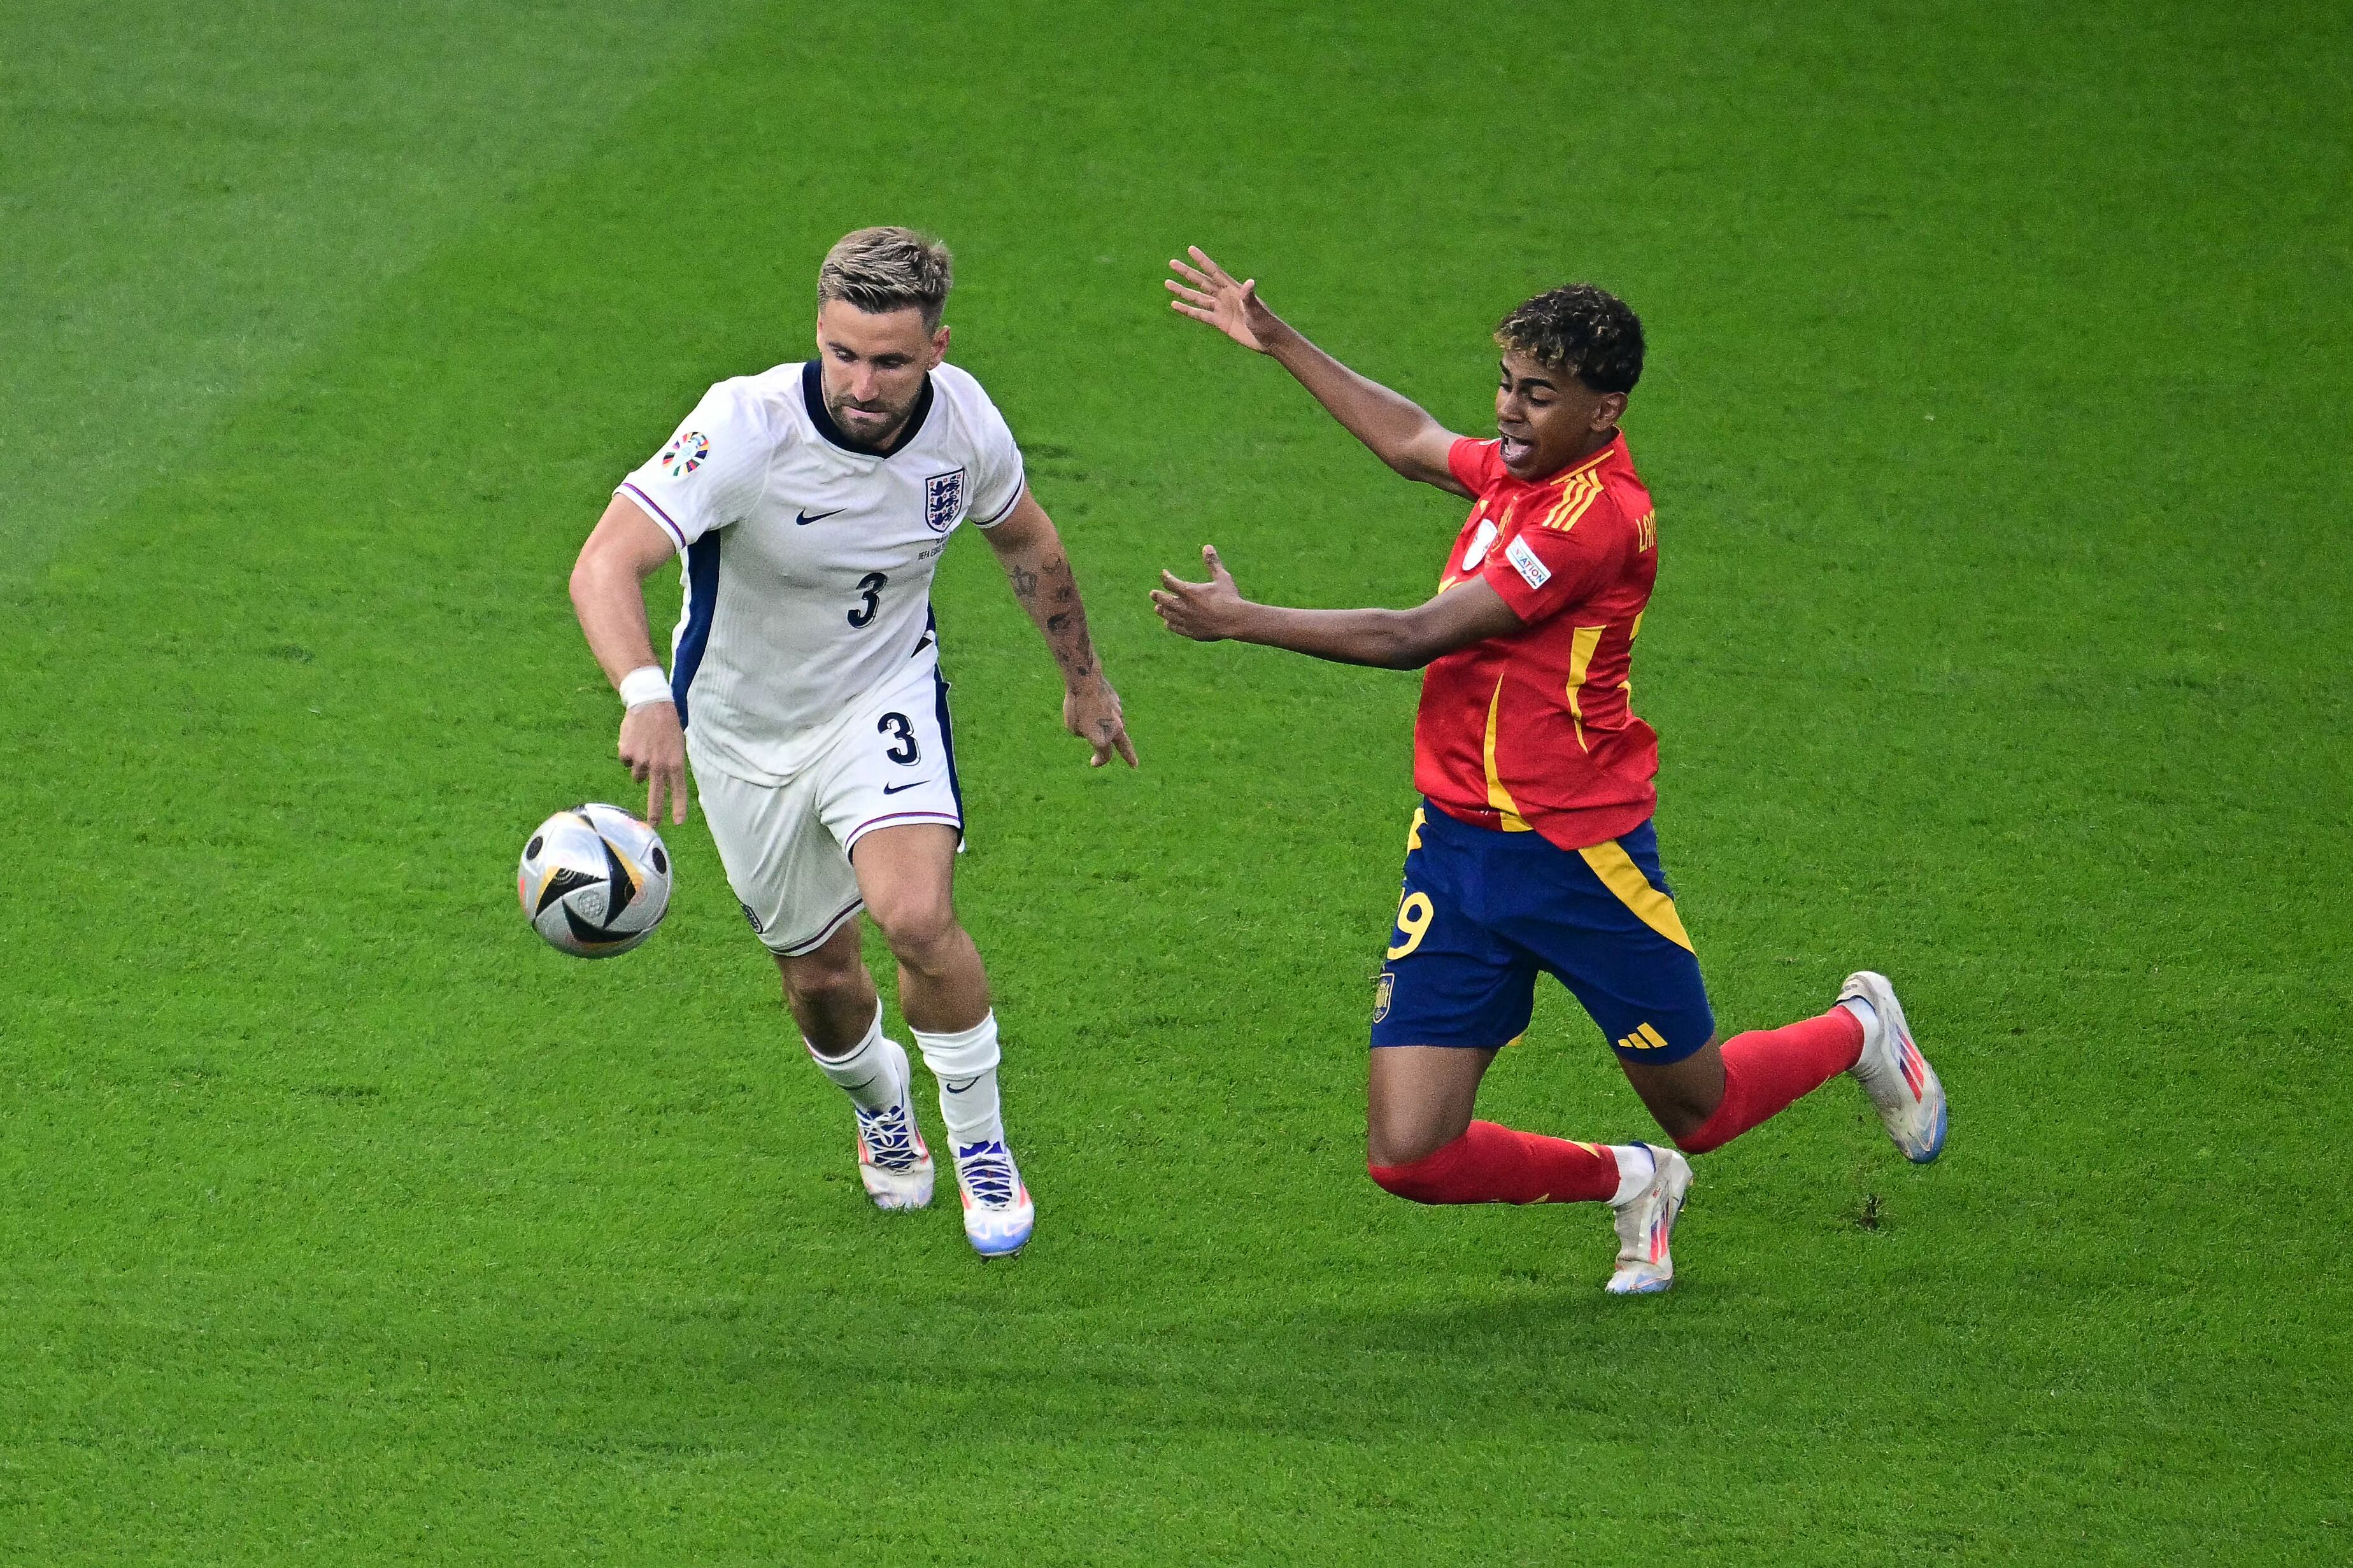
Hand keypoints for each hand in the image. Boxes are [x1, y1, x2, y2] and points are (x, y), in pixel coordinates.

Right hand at [618, 700, 687, 824]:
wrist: (649, 703)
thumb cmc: (667, 724)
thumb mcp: (677, 744)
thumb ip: (670, 764)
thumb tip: (657, 781)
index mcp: (675, 762)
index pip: (679, 790)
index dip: (678, 807)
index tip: (678, 822)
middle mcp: (658, 765)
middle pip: (656, 795)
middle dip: (655, 812)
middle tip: (653, 824)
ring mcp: (641, 760)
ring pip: (637, 775)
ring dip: (639, 767)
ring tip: (645, 748)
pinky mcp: (626, 753)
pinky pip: (626, 761)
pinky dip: (629, 754)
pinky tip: (634, 740)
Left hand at [1063, 673, 1138, 768]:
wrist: (1086, 680)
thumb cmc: (1076, 705)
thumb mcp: (1072, 726)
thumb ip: (1083, 733)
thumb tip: (1092, 727)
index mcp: (1103, 739)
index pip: (1105, 756)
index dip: (1099, 761)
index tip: (1093, 762)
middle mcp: (1115, 728)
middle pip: (1125, 746)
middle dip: (1129, 757)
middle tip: (1134, 764)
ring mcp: (1119, 714)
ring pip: (1115, 724)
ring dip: (1108, 725)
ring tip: (1092, 717)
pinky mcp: (1117, 701)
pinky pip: (1110, 710)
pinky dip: (1104, 710)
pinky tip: (1093, 702)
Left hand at [1152, 545, 1247, 641]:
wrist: (1235, 621)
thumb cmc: (1230, 598)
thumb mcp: (1222, 578)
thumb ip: (1212, 563)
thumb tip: (1207, 546)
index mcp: (1189, 591)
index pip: (1170, 582)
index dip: (1165, 577)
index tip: (1164, 574)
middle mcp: (1184, 606)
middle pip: (1165, 600)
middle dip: (1158, 596)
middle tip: (1152, 594)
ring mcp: (1187, 620)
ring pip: (1169, 615)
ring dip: (1162, 611)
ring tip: (1158, 609)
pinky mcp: (1192, 632)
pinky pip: (1177, 628)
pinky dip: (1171, 624)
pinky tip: (1168, 623)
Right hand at [1166, 246, 1278, 352]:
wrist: (1269, 339)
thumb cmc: (1266, 322)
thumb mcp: (1257, 309)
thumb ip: (1250, 297)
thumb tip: (1249, 282)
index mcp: (1233, 289)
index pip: (1214, 272)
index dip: (1202, 261)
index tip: (1191, 249)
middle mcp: (1224, 296)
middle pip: (1201, 282)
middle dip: (1187, 272)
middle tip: (1172, 263)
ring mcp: (1221, 308)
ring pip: (1197, 297)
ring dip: (1182, 291)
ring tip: (1167, 283)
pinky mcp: (1219, 322)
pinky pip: (1200, 314)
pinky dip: (1187, 310)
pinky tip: (1175, 305)